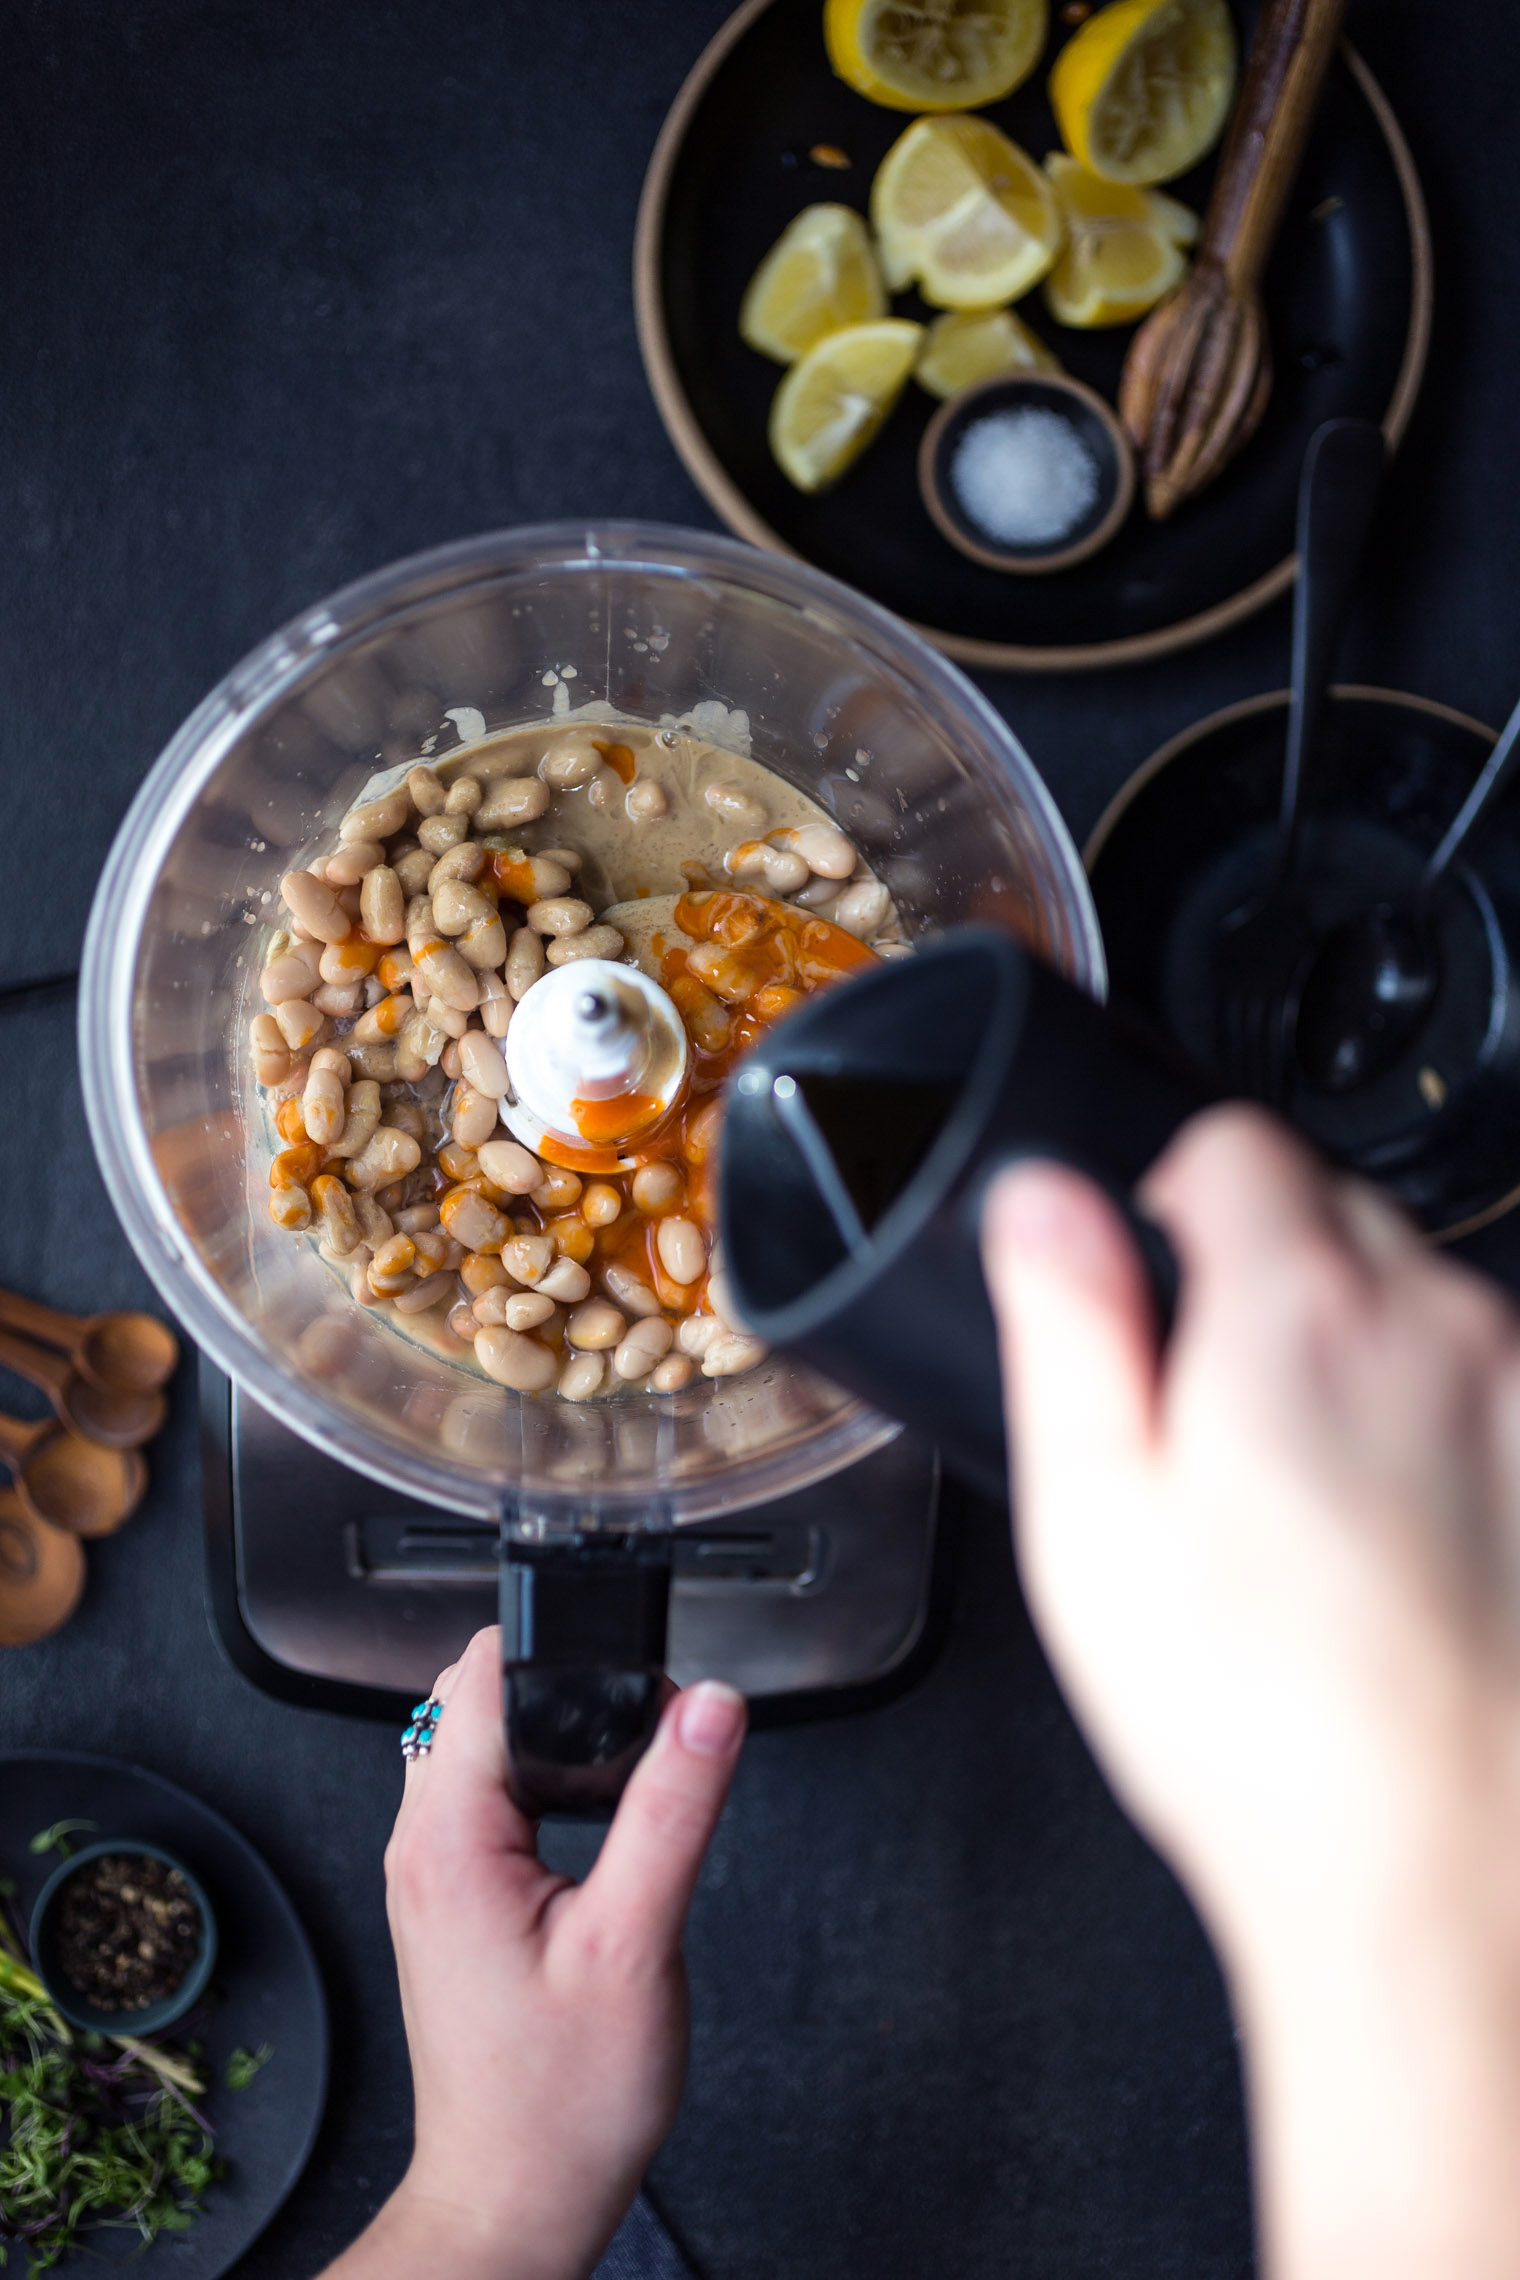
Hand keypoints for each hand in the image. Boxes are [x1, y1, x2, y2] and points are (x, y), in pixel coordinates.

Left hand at [321, 1627, 745, 2279]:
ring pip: (476, 1740)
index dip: (564, 1648)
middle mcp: (421, 1845)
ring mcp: (430, 1872)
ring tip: (624, 1760)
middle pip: (474, 1693)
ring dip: (546, 1727)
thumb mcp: (638, 1945)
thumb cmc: (560, 2104)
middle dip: (560, 1679)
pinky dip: (536, 1774)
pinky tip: (591, 1808)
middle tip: (644, 1716)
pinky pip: (482, 1792)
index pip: (485, 1675)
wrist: (515, 2200)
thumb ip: (674, 1810)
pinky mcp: (452, 1897)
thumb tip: (710, 1708)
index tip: (635, 1666)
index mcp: (450, 1839)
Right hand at [982, 1109, 1519, 2279]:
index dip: (1172, 1200)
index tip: (1157, 1283)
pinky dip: (1440, 1427)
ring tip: (1306, 1507)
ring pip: (1421, 1303)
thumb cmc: (1256, 1723)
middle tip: (1216, 1425)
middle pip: (1335, 1215)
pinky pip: (1489, 1391)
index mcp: (1294, 1316)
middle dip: (1266, 1276)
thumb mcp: (1091, 1516)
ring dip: (1357, 1353)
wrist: (1437, 1874)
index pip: (1235, 1143)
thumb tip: (1040, 1196)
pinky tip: (1394, 1546)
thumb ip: (1067, 1323)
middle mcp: (1437, 1328)